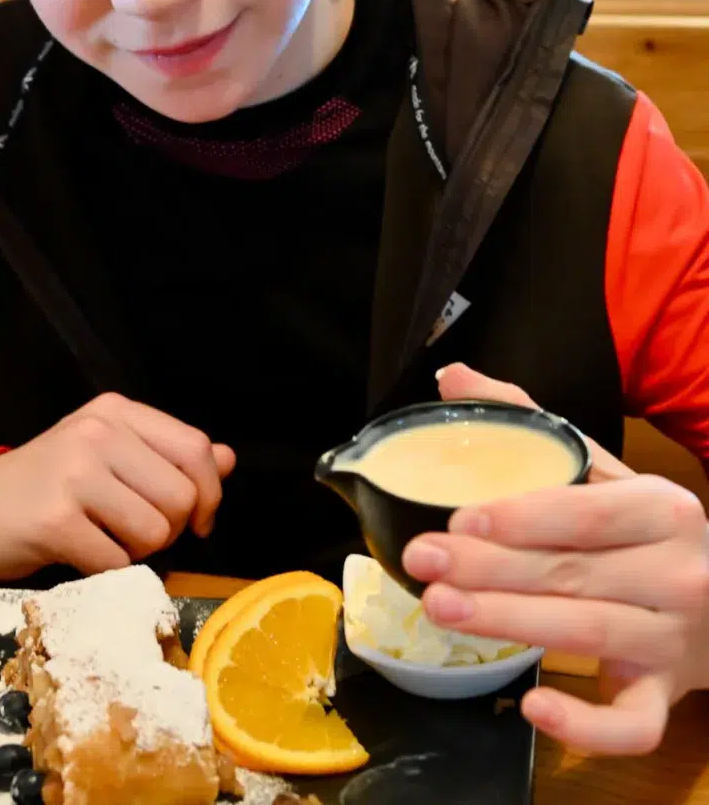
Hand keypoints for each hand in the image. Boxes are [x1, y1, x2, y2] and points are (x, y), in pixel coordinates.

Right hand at [0, 393, 234, 581]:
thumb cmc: (52, 482)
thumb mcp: (111, 454)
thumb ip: (170, 456)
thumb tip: (229, 459)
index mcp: (116, 411)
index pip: (196, 448)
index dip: (210, 493)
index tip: (199, 520)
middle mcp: (97, 433)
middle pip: (182, 497)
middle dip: (170, 530)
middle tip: (135, 532)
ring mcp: (74, 473)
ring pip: (155, 532)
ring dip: (139, 552)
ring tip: (106, 539)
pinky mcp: (54, 520)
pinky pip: (116, 562)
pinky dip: (107, 571)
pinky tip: (81, 554)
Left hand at [402, 363, 708, 755]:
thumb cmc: (645, 530)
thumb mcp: (602, 470)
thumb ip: (529, 423)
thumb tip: (452, 377)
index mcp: (662, 508)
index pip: (587, 512)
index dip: (524, 518)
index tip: (459, 520)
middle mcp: (678, 572)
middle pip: (574, 573)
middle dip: (491, 570)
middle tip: (423, 562)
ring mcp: (675, 639)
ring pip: (588, 635)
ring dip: (509, 625)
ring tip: (440, 607)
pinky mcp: (668, 695)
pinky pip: (635, 723)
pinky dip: (588, 725)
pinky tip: (533, 704)